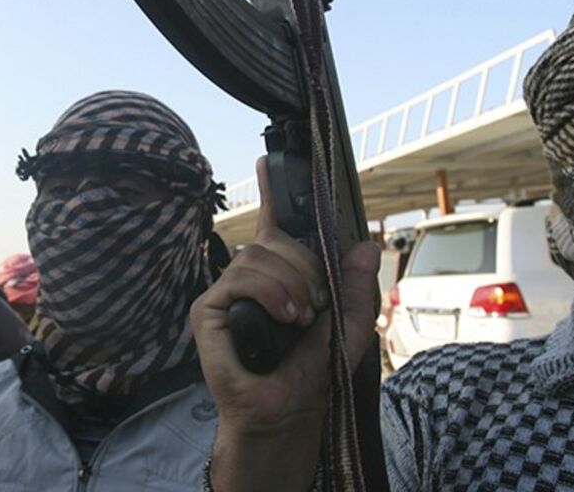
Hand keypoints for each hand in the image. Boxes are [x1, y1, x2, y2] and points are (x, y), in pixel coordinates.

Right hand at [191, 157, 379, 489]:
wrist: (287, 413)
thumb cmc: (311, 375)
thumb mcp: (348, 327)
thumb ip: (355, 287)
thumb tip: (365, 244)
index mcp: (279, 277)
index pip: (274, 226)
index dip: (273, 192)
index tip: (270, 159)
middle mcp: (248, 280)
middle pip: (273, 241)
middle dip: (304, 266)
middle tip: (315, 305)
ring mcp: (226, 293)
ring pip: (257, 256)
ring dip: (291, 283)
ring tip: (301, 319)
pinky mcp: (209, 311)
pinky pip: (240, 278)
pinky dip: (271, 293)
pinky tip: (286, 318)